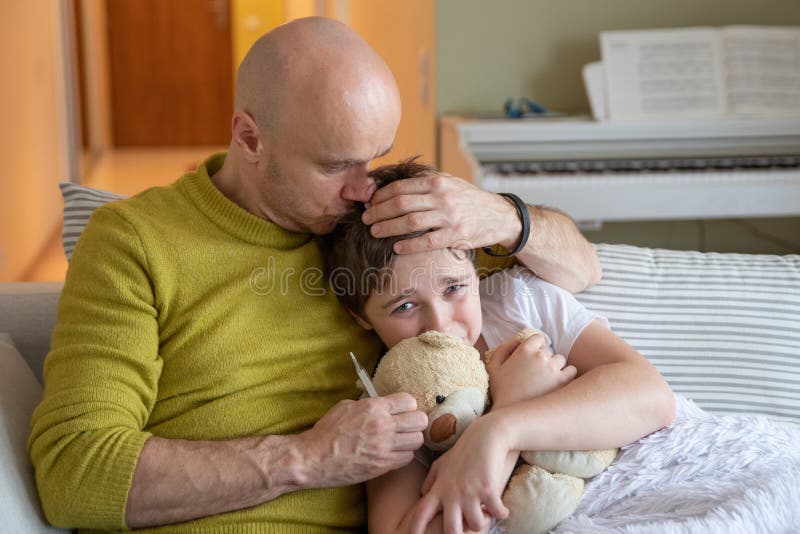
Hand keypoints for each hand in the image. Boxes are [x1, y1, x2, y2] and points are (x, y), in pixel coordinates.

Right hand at [301, 393, 426, 486]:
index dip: (407, 405)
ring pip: (418, 440)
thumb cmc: (327, 432)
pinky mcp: (383, 465)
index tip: (402, 410)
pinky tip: (392, 452)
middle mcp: (383, 426)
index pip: (410, 401)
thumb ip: (370, 404)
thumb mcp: (346, 407)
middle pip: (420, 420)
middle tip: (405, 425)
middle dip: (414, 421)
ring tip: (400, 440)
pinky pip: (407, 458)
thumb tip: (384, 404)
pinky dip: (403, 455)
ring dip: (410, 439)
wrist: (314, 458)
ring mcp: (384, 447)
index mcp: (373, 407)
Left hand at [362, 172, 521, 253]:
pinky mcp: (456, 235)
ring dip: (388, 227)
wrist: (499, 216)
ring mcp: (450, 216)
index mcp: (437, 181)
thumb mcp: (449, 183)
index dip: (380, 196)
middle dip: (378, 212)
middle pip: (401, 203)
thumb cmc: (468, 200)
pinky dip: (409, 245)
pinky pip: (427, 241)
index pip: (400, 187)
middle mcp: (442, 197)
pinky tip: (396, 247)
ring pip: (410, 221)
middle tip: (365, 219)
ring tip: (374, 232)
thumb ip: (425, 183)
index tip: (369, 203)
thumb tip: (393, 185)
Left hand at [409, 415, 509, 533]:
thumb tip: (422, 493)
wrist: (485, 435)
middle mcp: (452, 493)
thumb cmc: (463, 450)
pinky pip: (496, 513)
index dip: (415, 529)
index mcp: (439, 489)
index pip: (421, 513)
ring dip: (483, 522)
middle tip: (465, 528)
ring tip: (486, 513)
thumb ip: (431, 480)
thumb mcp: (442, 463)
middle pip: (450, 530)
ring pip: (475, 525)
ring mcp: (470, 492)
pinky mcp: (488, 489)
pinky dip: (501, 513)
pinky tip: (502, 507)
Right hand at [486, 333, 576, 408]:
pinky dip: (567, 375)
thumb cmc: (501, 392)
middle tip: (536, 374)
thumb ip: (503, 349)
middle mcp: (540, 356)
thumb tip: (518, 340)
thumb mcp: (493, 367)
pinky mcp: (563, 382)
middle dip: (544, 359)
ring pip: (561, 360)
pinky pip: (572, 371)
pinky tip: (558, 384)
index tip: (533, 358)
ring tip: (546, 380)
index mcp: (524, 350)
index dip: (536, 347)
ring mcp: (553, 368)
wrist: (511, 416)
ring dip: (556, 367)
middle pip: (549, 350)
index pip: (539, 338)